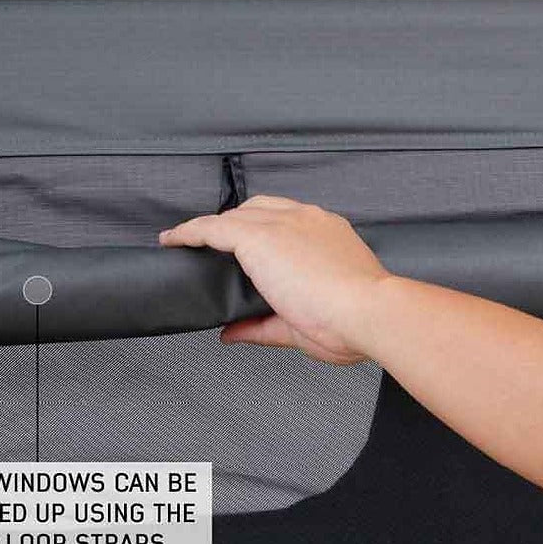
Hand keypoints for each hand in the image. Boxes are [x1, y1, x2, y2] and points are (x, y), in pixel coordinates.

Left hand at [159, 195, 390, 364]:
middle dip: (235, 224)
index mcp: (327, 234)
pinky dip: (191, 232)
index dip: (262, 230)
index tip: (245, 245)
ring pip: (234, 217)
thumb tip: (231, 334)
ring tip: (183, 242)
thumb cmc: (354, 321)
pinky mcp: (259, 238)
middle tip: (213, 246)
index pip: (287, 221)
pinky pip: (214, 227)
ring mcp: (282, 225)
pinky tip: (173, 241)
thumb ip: (262, 327)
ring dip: (210, 228)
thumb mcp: (302, 325)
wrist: (369, 313)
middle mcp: (305, 220)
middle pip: (258, 210)